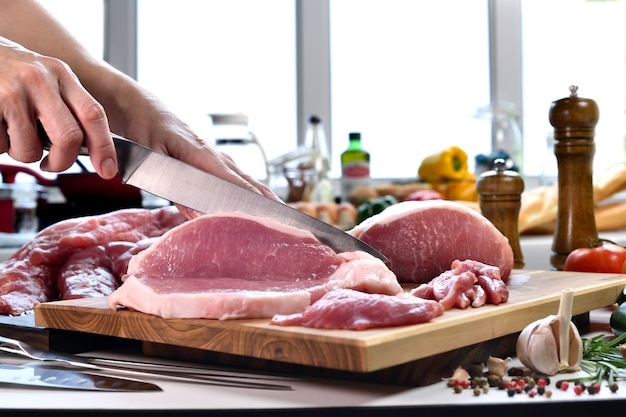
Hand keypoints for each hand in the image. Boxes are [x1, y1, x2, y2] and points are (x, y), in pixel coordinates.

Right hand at [0, 37, 117, 178]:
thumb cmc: (7, 70)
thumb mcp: (43, 76)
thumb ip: (66, 104)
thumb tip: (90, 147)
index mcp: (60, 73)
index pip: (93, 114)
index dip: (104, 147)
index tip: (108, 169)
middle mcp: (39, 80)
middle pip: (69, 137)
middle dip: (62, 161)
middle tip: (51, 164)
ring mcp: (11, 92)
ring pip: (30, 149)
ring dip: (22, 153)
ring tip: (12, 133)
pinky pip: (2, 146)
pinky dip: (0, 146)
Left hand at [114, 98, 281, 213]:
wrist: (141, 107)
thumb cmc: (144, 131)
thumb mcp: (152, 161)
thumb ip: (174, 187)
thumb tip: (196, 215)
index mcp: (204, 156)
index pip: (236, 185)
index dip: (254, 204)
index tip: (271, 219)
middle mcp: (216, 157)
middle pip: (249, 183)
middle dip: (269, 203)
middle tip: (288, 223)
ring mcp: (216, 158)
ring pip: (246, 179)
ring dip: (263, 196)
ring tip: (280, 215)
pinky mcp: (212, 160)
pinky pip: (237, 177)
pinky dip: (251, 190)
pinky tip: (257, 200)